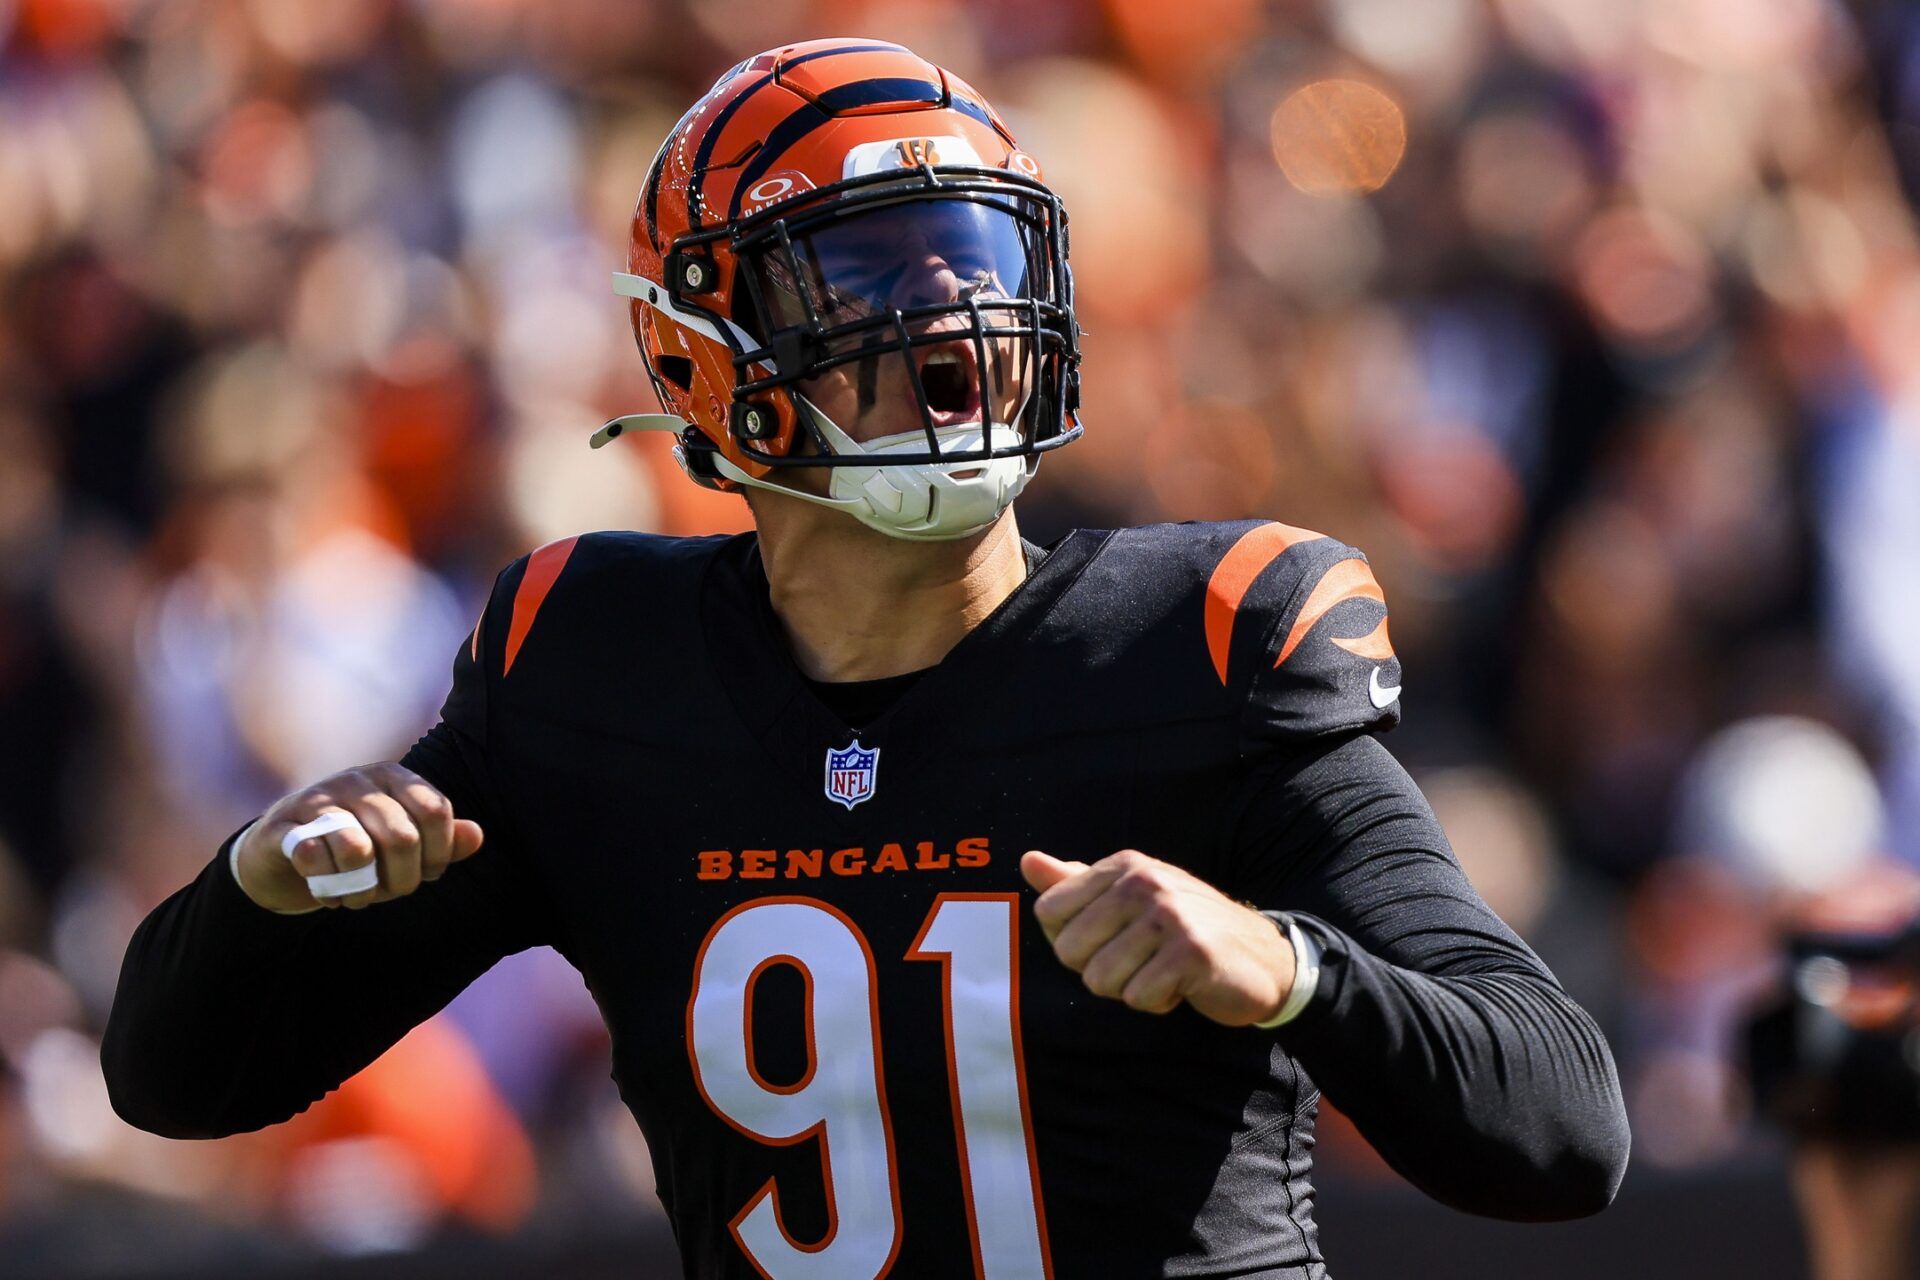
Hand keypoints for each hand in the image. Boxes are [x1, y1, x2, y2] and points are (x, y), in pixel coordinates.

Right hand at [234, 763, 483, 913]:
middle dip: (402, 881)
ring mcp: (317, 799)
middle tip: (390, 892)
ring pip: (359, 852)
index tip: (427, 872)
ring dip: (363, 890)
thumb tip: (477, 836)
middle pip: (403, 838)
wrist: (282, 856)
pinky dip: (327, 889)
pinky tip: (326, 892)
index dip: (439, 854)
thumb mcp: (405, 846)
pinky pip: (315, 861)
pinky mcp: (283, 826)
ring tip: (358, 895)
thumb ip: (443, 841)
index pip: (435, 812)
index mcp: (392, 777)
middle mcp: (357, 779)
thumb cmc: (358, 848)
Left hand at [1020, 849, 1294, 1025]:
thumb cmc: (1183, 930)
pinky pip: (1138, 998)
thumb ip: (1075, 883)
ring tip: (1162, 971)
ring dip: (1129, 990)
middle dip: (1100, 971)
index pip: (1048, 913)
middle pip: (1068, 952)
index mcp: (1124, 866)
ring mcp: (1169, 915)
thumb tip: (1027, 860)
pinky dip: (1157, 1003)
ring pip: (1099, 980)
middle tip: (1141, 960)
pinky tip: (1182, 985)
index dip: (1071, 942)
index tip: (1110, 940)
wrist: (1263, 958)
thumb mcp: (1130, 898)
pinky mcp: (1190, 953)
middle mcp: (1144, 881)